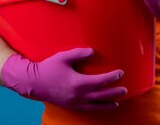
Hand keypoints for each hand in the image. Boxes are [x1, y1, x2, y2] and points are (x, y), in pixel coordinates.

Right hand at [1, 48, 126, 110]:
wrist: (34, 83)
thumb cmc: (49, 68)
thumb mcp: (63, 57)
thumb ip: (79, 54)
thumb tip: (93, 51)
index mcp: (78, 83)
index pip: (101, 81)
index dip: (112, 78)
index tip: (120, 73)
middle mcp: (78, 96)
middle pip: (101, 95)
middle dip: (114, 93)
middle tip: (125, 90)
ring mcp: (75, 103)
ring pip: (96, 105)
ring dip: (108, 103)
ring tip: (117, 102)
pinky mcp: (71, 106)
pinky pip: (87, 109)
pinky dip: (97, 108)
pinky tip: (101, 106)